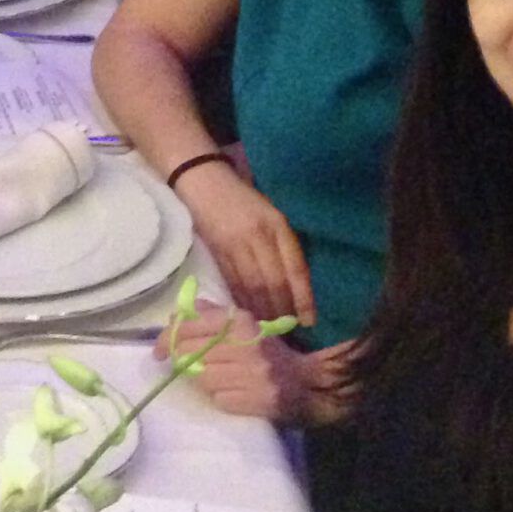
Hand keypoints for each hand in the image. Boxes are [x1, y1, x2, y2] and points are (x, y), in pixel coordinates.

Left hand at [162, 302, 349, 425]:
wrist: (306, 384)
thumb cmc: (268, 352)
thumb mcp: (244, 325)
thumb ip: (212, 315)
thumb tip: (179, 313)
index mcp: (240, 321)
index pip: (188, 326)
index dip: (165, 339)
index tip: (158, 351)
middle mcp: (246, 344)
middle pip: (188, 353)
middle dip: (183, 361)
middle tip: (187, 365)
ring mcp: (252, 374)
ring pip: (201, 378)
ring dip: (204, 381)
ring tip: (221, 378)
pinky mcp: (256, 400)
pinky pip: (219, 399)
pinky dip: (221, 398)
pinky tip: (234, 393)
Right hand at [170, 159, 315, 330]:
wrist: (203, 181)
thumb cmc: (242, 199)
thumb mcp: (271, 215)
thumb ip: (283, 245)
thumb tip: (294, 285)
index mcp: (278, 225)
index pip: (296, 268)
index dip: (303, 297)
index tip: (309, 320)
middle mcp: (259, 235)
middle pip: (274, 282)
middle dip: (282, 310)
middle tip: (287, 329)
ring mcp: (236, 243)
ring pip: (253, 286)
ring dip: (262, 310)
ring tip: (268, 328)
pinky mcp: (217, 250)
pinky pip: (233, 282)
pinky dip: (242, 301)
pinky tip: (247, 313)